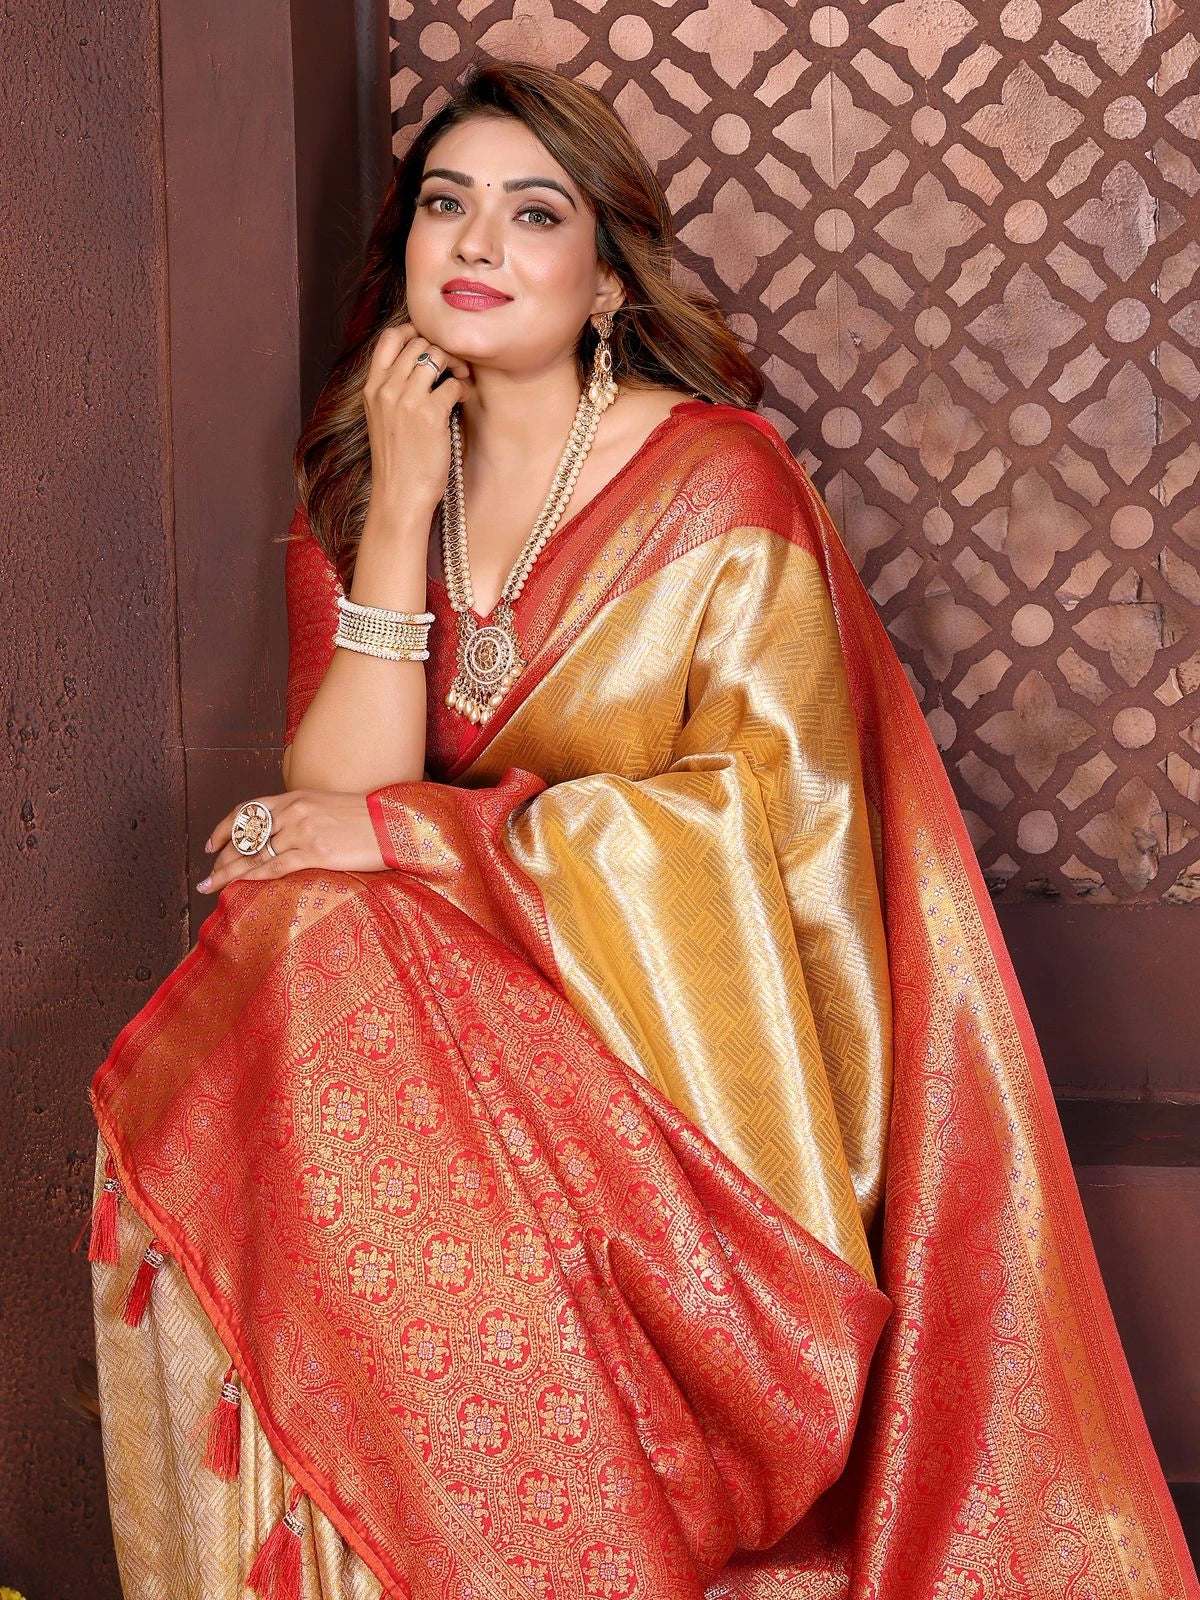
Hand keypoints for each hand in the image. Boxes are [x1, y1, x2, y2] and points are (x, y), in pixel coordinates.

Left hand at [197, 790, 385, 893]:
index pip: (248, 811)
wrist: (393, 825)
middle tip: (207, 873)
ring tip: (211, 886)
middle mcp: (294, 811)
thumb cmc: (366, 819)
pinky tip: (238, 887)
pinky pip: (275, 866)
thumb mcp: (328, 807)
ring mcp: (303, 831)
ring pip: (254, 853)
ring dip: (228, 872)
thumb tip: (284, 835)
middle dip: (222, 856)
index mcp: (296, 797)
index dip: (224, 828)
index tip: (210, 844)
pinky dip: (252, 877)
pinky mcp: (316, 852)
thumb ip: (303, 816)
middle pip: (246, 835)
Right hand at [363, 320, 471, 513]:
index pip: (389, 338)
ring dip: (455, 363)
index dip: (413, 331)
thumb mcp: (381, 418)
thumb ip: (391, 389)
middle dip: (441, 348)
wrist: (398, 495)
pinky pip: (453, 383)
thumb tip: (419, 364)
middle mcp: (386, 389)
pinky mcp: (430, 415)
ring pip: (435, 356)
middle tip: (453, 365)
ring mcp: (407, 400)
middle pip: (417, 343)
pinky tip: (463, 399)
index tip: (430, 344)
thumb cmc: (396, 460)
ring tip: (460, 379)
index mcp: (371, 388)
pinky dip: (463, 388)